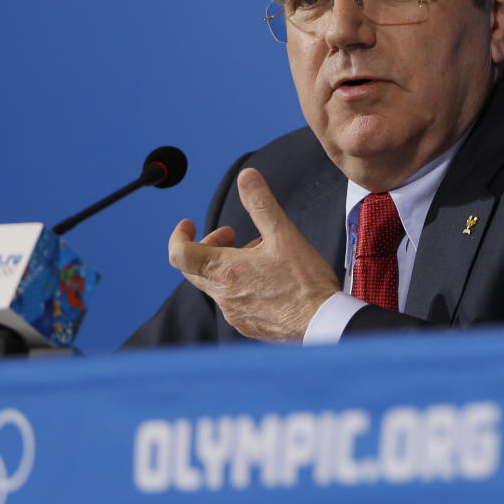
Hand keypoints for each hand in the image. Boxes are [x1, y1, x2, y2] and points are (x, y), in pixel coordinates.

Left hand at [168, 167, 340, 340]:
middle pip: (195, 268)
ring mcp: (235, 314)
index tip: (188, 225)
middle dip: (208, 244)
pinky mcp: (249, 326)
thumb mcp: (283, 235)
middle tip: (231, 234)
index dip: (179, 235)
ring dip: (228, 264)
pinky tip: (266, 278)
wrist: (324, 323)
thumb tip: (247, 177)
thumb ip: (261, 204)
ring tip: (257, 253)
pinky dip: (240, 284)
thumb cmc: (305, 282)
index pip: (179, 254)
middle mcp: (223, 296)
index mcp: (225, 271)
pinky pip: (233, 302)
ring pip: (216, 285)